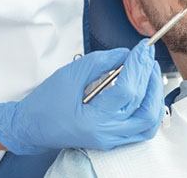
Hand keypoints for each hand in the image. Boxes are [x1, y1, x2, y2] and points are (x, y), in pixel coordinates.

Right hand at [0, 39, 163, 154]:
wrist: (32, 126)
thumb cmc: (45, 103)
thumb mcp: (70, 74)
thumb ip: (101, 62)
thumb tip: (125, 54)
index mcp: (94, 120)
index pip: (127, 91)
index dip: (137, 66)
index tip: (143, 47)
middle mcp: (107, 134)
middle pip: (144, 108)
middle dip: (150, 78)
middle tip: (148, 55)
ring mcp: (112, 140)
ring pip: (149, 122)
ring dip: (155, 95)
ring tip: (150, 71)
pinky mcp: (113, 138)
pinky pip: (142, 128)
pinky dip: (150, 108)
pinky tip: (148, 91)